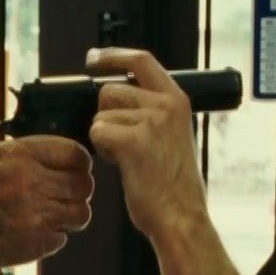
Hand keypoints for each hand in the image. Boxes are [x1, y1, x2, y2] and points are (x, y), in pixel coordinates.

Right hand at [0, 136, 93, 274]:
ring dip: (72, 215)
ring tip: (54, 216)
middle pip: (84, 184)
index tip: (77, 170)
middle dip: (78, 191)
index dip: (81, 163)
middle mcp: (32, 181)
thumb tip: (66, 161)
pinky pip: (64, 236)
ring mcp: (37, 214)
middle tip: (65, 196)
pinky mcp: (38, 241)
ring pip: (81, 213)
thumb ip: (30, 157)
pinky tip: (33, 232)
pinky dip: (53, 236)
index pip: (75, 154)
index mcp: (20, 155)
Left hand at [84, 47, 208, 241]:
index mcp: (177, 100)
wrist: (181, 218)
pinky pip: (97, 132)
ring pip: (101, 115)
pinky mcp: (133, 141)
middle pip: (109, 91)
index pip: (141, 60)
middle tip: (120, 143)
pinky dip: (102, 150)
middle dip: (105, 116)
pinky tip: (121, 164)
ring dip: (105, 136)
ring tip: (127, 158)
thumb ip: (152, 113)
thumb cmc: (173, 186)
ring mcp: (151, 121)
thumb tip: (117, 98)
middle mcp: (166, 105)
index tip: (94, 58)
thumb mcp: (172, 136)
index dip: (113, 56)